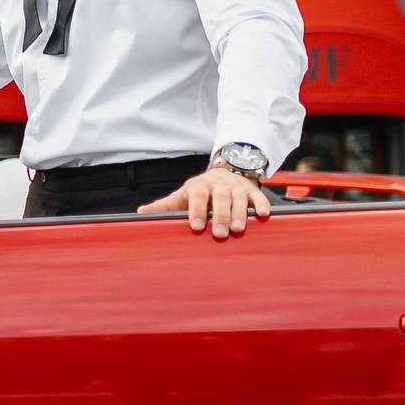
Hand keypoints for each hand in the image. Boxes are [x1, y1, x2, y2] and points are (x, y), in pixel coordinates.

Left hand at [138, 163, 270, 238]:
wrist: (226, 170)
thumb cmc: (201, 190)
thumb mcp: (182, 195)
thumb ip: (164, 205)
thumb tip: (140, 214)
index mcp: (199, 186)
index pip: (197, 196)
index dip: (196, 210)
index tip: (196, 226)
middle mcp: (218, 185)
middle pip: (219, 198)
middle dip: (220, 215)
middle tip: (220, 233)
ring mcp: (236, 187)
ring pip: (239, 198)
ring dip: (240, 213)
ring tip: (238, 229)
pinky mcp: (252, 191)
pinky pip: (259, 196)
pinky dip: (261, 205)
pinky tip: (264, 215)